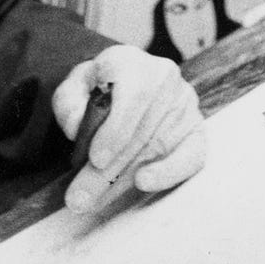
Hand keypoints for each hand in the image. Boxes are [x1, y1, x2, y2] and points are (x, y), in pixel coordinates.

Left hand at [53, 45, 205, 213]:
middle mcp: (163, 78)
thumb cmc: (93, 89)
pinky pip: (192, 155)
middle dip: (107, 172)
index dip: (115, 130)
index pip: (134, 96)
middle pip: (141, 132)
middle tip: (79, 199)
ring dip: (123, 181)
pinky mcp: (196, 128)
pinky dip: (169, 173)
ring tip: (92, 202)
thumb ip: (68, 103)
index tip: (96, 159)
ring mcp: (184, 104)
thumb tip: (78, 129)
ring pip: (157, 149)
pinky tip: (144, 184)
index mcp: (130, 62)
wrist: (116, 83)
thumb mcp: (71, 88)